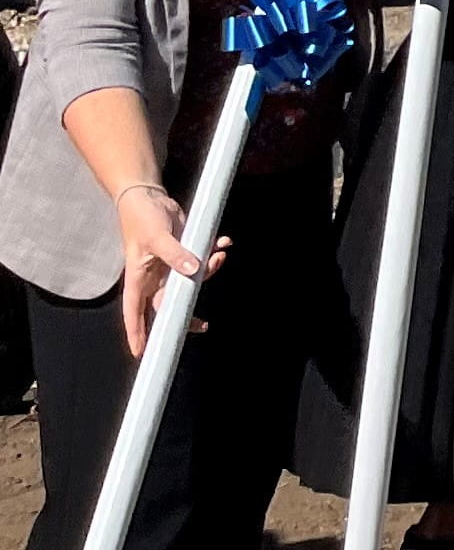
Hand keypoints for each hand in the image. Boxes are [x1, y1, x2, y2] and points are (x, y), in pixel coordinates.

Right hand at [111, 181, 207, 360]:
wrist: (149, 197)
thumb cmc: (143, 219)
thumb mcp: (157, 237)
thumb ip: (176, 254)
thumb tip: (194, 270)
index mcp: (139, 279)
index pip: (134, 312)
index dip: (137, 333)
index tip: (141, 353)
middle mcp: (154, 277)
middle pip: (168, 304)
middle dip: (187, 314)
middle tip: (204, 325)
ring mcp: (170, 265)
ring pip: (191, 281)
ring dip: (210, 271)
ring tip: (219, 257)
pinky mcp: (184, 251)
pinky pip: (202, 259)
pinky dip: (215, 252)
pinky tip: (224, 243)